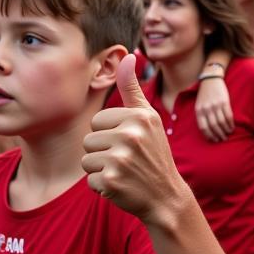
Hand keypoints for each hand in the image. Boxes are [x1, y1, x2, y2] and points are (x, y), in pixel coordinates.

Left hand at [82, 54, 189, 225]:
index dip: (110, 135)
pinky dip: (102, 187)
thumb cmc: (154, 155)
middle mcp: (131, 134)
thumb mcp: (148, 119)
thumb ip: (132, 88)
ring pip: (86, 160)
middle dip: (103, 153)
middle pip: (89, 140)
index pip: (98, 121)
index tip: (130, 144)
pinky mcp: (112, 180)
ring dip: (101, 170)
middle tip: (127, 161)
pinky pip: (89, 180)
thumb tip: (126, 55)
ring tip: (124, 173)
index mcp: (140, 116)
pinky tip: (122, 186)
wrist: (167, 198)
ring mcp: (121, 158)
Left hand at [195, 75, 234, 142]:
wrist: (211, 79)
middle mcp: (207, 109)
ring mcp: (216, 105)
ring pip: (221, 122)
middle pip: (213, 126)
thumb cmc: (205, 94)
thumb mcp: (199, 104)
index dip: (209, 135)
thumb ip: (202, 115)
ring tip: (228, 134)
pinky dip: (230, 123)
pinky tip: (232, 127)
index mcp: (199, 110)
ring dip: (225, 130)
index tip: (214, 140)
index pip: (203, 127)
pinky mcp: (224, 101)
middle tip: (223, 139)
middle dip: (219, 134)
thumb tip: (208, 130)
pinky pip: (228, 116)